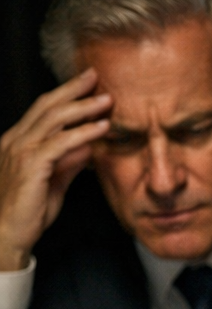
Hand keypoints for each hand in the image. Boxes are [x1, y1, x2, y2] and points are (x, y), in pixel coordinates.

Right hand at [0, 69, 111, 270]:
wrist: (8, 233)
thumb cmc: (29, 211)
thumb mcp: (55, 183)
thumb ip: (69, 163)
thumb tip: (87, 148)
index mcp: (19, 142)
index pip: (43, 110)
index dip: (64, 95)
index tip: (86, 85)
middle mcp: (16, 140)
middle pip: (47, 106)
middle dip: (73, 89)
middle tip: (95, 75)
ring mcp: (21, 150)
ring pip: (54, 119)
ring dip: (83, 107)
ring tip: (106, 99)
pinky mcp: (32, 164)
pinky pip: (61, 142)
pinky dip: (84, 133)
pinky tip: (102, 127)